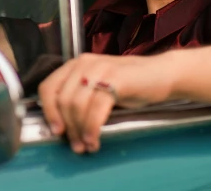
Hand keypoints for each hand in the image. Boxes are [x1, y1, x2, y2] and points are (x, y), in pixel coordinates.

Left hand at [38, 52, 179, 153]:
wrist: (162, 74)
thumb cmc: (130, 84)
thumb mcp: (98, 87)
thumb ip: (80, 97)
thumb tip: (63, 126)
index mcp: (76, 64)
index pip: (48, 87)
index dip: (48, 111)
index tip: (56, 131)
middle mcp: (84, 64)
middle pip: (63, 100)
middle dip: (67, 127)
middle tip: (75, 146)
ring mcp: (99, 69)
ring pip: (77, 105)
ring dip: (79, 130)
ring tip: (87, 145)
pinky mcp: (115, 79)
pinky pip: (96, 109)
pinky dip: (92, 128)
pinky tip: (94, 139)